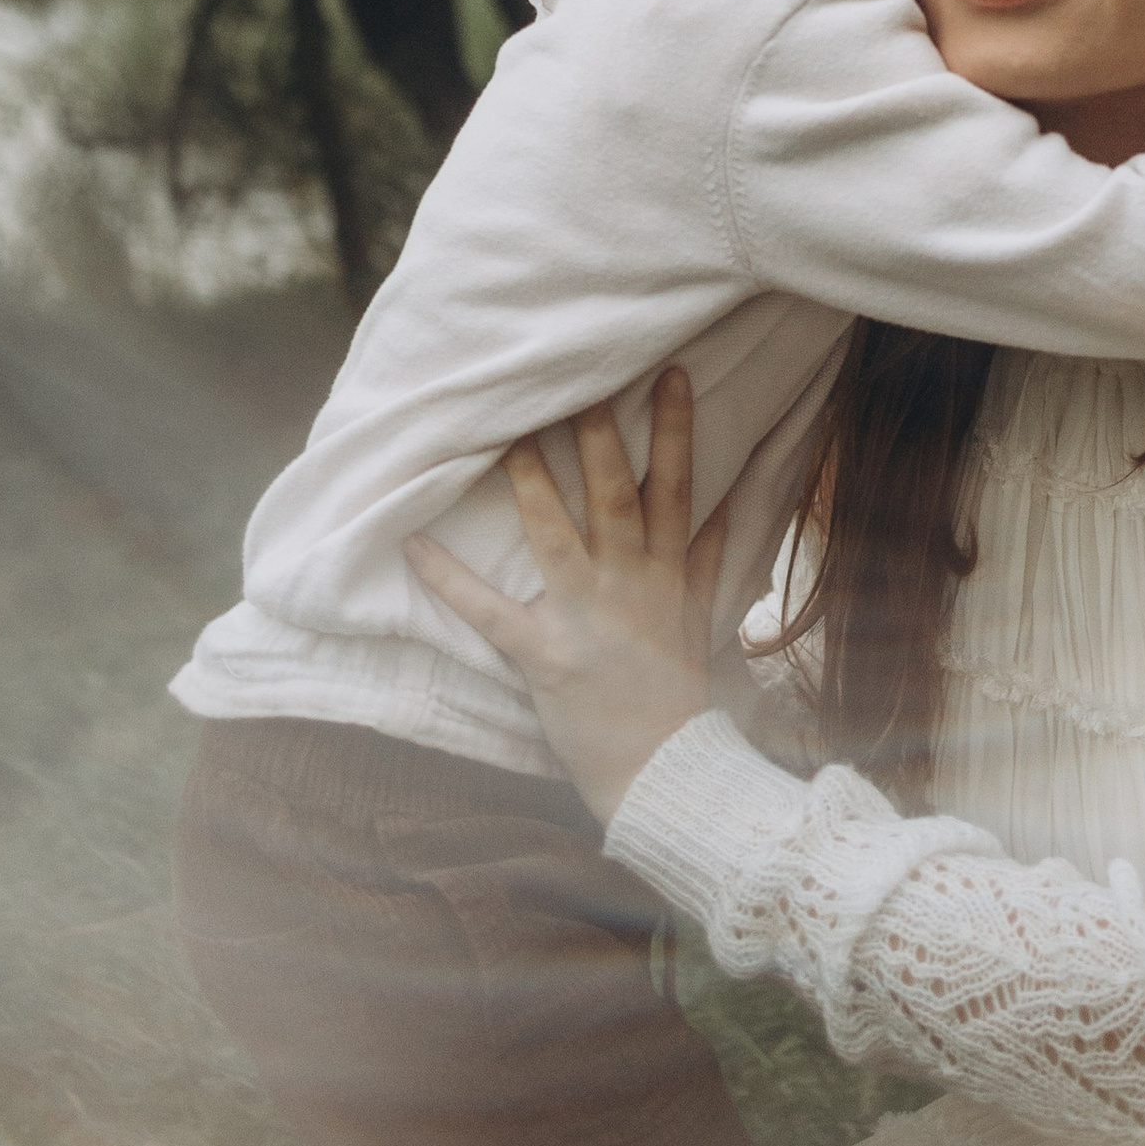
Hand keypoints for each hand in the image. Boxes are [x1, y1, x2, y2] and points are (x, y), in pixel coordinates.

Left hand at [403, 369, 725, 824]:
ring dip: (529, 483)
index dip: (675, 430)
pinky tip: (414, 545)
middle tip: (577, 380)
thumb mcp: (702, 619)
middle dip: (597, 435)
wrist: (664, 771)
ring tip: (504, 434)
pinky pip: (489, 612)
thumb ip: (709, 557)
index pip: (676, 488)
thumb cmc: (678, 693)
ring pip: (556, 534)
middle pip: (614, 495)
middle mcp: (629, 584)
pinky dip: (450, 580)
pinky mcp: (542, 654)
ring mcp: (584, 617)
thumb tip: (730, 498)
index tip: (670, 374)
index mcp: (668, 573)